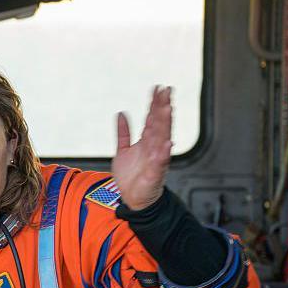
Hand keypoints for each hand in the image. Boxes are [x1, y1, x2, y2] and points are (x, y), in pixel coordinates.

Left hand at [112, 86, 173, 210]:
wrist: (133, 198)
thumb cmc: (131, 177)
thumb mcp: (122, 151)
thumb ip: (123, 133)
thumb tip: (120, 114)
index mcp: (146, 141)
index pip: (152, 118)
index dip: (155, 103)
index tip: (158, 88)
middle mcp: (153, 148)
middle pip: (159, 124)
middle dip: (162, 107)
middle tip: (166, 91)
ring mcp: (155, 159)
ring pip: (162, 138)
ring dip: (165, 124)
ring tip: (168, 109)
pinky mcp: (154, 173)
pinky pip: (160, 162)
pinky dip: (164, 153)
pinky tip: (167, 143)